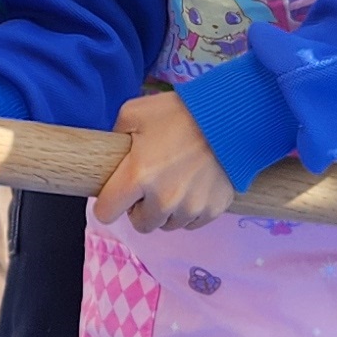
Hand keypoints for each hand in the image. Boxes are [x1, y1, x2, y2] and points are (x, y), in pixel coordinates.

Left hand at [95, 91, 235, 232]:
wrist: (231, 116)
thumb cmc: (181, 112)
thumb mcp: (136, 111)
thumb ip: (117, 135)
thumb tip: (114, 154)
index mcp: (137, 175)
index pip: (105, 213)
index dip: (109, 202)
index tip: (118, 193)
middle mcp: (162, 199)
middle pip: (141, 224)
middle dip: (141, 208)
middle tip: (151, 185)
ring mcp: (190, 208)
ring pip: (168, 225)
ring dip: (167, 210)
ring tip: (176, 181)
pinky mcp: (213, 210)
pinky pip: (192, 222)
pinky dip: (190, 209)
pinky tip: (195, 185)